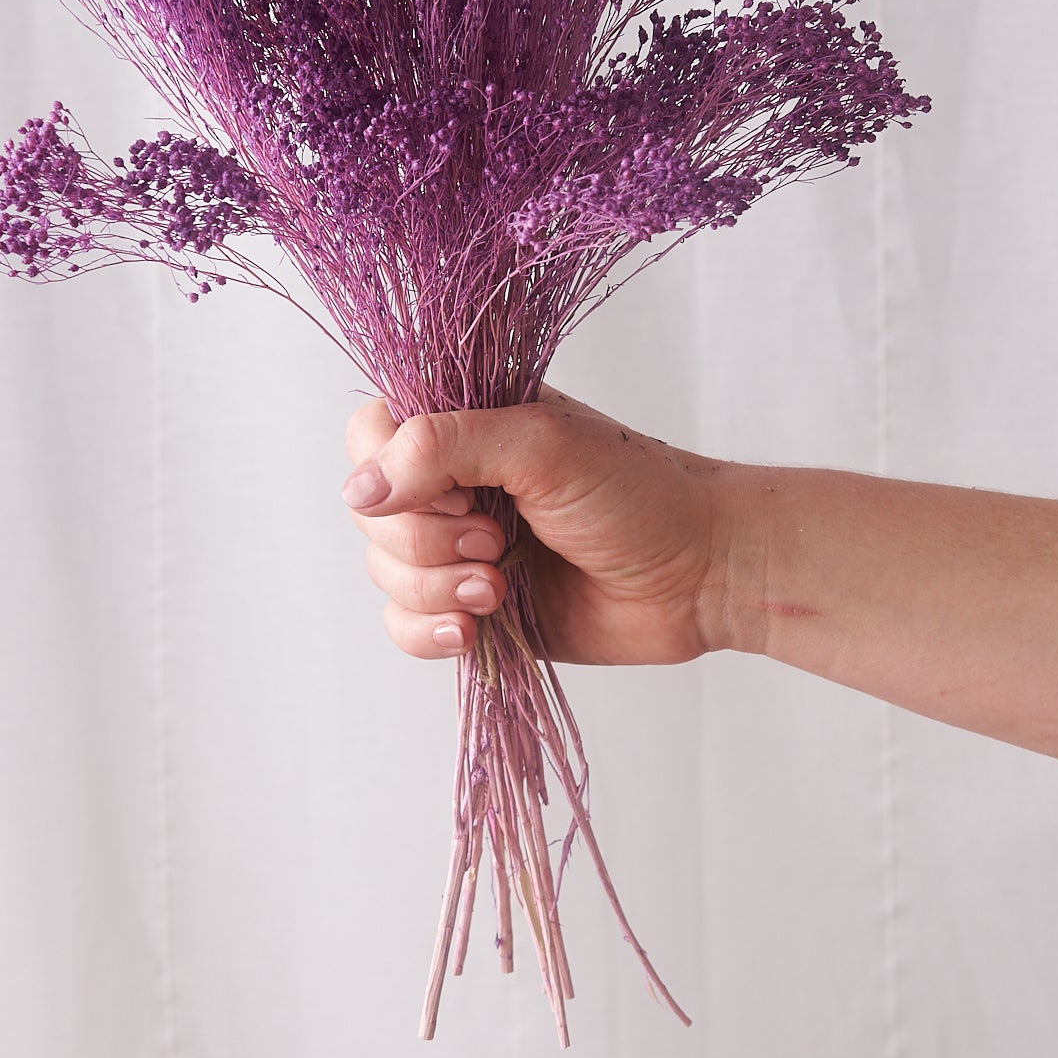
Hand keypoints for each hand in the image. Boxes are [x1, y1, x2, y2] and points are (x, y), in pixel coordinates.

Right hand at [341, 389, 732, 665]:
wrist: (699, 574)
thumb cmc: (637, 492)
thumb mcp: (541, 445)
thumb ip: (445, 447)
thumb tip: (359, 489)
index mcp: (466, 424)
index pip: (371, 434)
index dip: (390, 472)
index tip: (457, 494)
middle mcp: (454, 483)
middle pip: (371, 513)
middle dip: (423, 540)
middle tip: (496, 540)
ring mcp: (460, 548)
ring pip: (385, 573)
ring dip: (434, 588)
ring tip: (500, 587)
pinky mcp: (471, 607)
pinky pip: (404, 626)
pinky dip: (427, 633)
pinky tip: (474, 629)